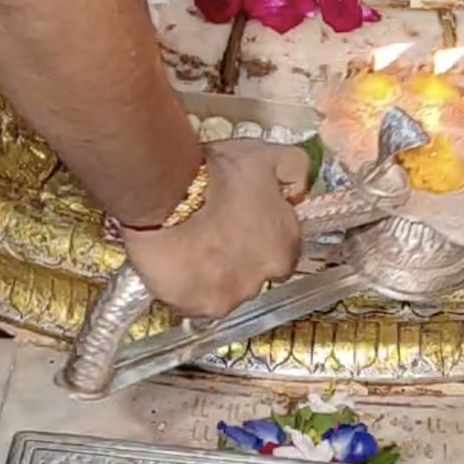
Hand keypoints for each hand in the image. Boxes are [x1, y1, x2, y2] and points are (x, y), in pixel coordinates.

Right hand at [121, 139, 309, 317]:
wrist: (166, 194)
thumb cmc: (217, 174)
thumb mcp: (266, 155)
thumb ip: (294, 170)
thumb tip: (297, 190)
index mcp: (284, 248)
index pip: (283, 250)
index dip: (263, 233)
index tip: (244, 218)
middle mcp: (262, 280)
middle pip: (254, 273)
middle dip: (239, 256)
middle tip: (215, 229)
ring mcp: (228, 298)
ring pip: (224, 288)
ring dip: (213, 271)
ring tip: (191, 243)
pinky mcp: (195, 307)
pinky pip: (193, 299)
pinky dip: (186, 284)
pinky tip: (175, 260)